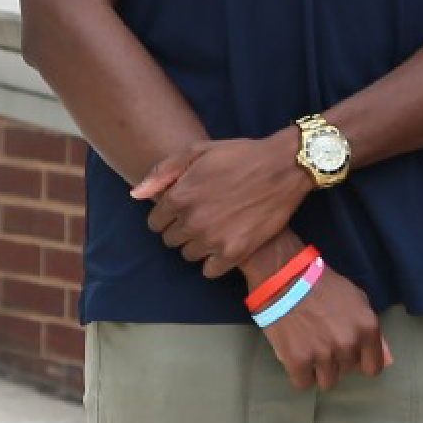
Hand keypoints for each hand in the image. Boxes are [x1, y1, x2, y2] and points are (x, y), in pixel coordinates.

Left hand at [135, 136, 308, 276]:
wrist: (286, 166)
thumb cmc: (241, 155)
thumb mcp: (199, 151)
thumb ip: (163, 172)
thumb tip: (135, 195)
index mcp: (179, 196)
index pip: (155, 222)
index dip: (169, 215)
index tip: (187, 208)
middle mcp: (192, 221)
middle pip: (171, 241)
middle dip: (183, 230)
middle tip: (205, 216)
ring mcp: (213, 239)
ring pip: (189, 255)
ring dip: (199, 245)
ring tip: (218, 228)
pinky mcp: (234, 252)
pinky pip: (209, 271)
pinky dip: (215, 261)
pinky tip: (226, 245)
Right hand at [252, 260, 388, 390]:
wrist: (286, 279)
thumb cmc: (325, 287)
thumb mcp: (358, 301)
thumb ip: (373, 333)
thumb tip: (388, 361)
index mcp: (367, 329)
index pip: (374, 367)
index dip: (362, 363)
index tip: (351, 356)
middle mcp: (348, 344)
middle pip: (348, 371)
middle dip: (338, 360)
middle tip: (323, 340)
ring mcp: (323, 354)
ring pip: (327, 383)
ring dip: (319, 371)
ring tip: (310, 349)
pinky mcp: (298, 361)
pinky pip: (303, 384)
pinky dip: (299, 374)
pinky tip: (297, 356)